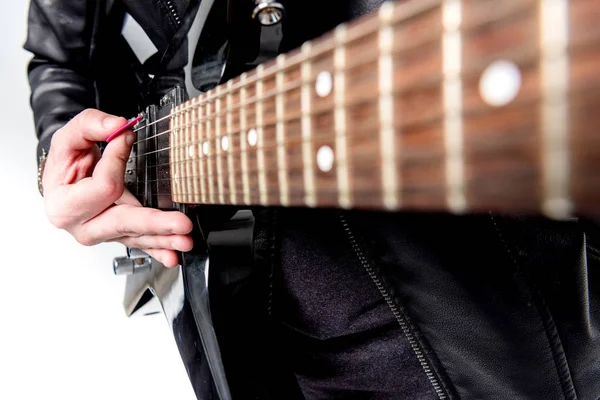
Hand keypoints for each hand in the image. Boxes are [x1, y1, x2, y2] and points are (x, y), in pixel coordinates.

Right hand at [42, 109, 192, 267]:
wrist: (65, 181)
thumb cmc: (67, 162)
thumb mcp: (70, 137)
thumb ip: (91, 125)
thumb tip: (118, 126)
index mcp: (64, 205)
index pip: (103, 187)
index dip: (117, 161)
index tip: (126, 138)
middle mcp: (83, 226)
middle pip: (124, 223)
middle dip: (154, 222)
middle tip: (181, 223)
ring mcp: (103, 234)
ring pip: (137, 236)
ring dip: (164, 239)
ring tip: (185, 241)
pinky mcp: (119, 236)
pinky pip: (141, 244)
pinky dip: (158, 250)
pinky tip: (172, 256)